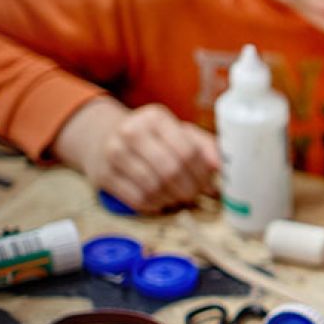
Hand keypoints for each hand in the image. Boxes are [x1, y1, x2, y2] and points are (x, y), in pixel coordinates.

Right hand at [54, 98, 219, 211]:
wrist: (104, 136)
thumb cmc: (152, 137)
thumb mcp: (179, 132)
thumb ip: (204, 146)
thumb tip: (220, 168)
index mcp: (155, 118)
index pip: (188, 151)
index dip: (203, 173)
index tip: (209, 182)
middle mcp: (131, 132)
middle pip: (171, 171)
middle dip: (190, 188)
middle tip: (195, 194)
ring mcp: (113, 154)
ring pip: (154, 188)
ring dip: (173, 199)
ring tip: (179, 197)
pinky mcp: (103, 176)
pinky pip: (137, 200)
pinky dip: (155, 205)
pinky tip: (161, 200)